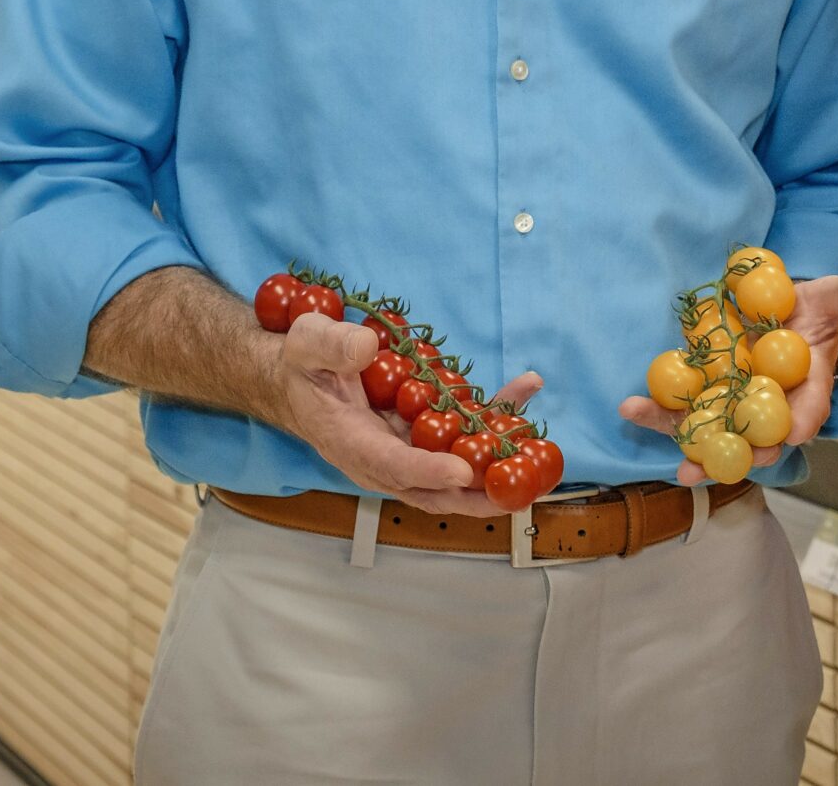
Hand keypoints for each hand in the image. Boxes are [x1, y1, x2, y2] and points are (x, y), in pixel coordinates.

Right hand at [269, 311, 541, 518]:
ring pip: (454, 470)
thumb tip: (365, 347)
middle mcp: (381, 457)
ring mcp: (404, 450)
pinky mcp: (421, 437)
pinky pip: (460, 438)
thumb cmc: (303, 362)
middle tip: (522, 488)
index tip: (462, 474)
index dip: (428, 473)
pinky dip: (492, 421)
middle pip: (433, 489)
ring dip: (497, 463)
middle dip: (479, 494)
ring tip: (538, 452)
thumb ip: (331, 346)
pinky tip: (522, 392)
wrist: (298, 376)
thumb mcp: (306, 343)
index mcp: (349, 441)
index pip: (391, 466)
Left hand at [619, 265, 837, 482]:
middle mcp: (770, 407)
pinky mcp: (703, 397)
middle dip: (737, 454)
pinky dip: (657, 413)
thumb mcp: (831, 297)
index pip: (809, 409)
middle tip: (715, 467)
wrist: (772, 310)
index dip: (801, 421)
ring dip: (691, 447)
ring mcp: (734, 406)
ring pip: (714, 433)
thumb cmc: (808, 311)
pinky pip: (681, 410)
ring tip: (673, 462)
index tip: (791, 433)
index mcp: (808, 388)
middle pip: (757, 437)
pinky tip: (631, 409)